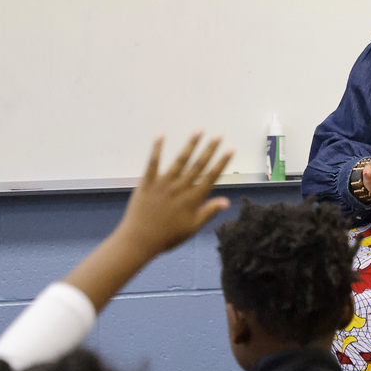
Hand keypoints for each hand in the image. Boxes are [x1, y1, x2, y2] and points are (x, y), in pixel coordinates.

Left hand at [116, 132, 232, 256]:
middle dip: (210, 149)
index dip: (222, 162)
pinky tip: (161, 135)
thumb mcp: (192, 228)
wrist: (140, 240)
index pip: (211, 177)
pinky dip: (157, 148)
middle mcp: (181, 187)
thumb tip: (226, 201)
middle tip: (218, 135)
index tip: (230, 150)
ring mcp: (164, 183)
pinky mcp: (148, 182)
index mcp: (193, 199)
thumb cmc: (168, 237)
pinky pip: (153, 162)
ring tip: (199, 131)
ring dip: (191, 144)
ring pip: (180, 160)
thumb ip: (208, 212)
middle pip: (198, 165)